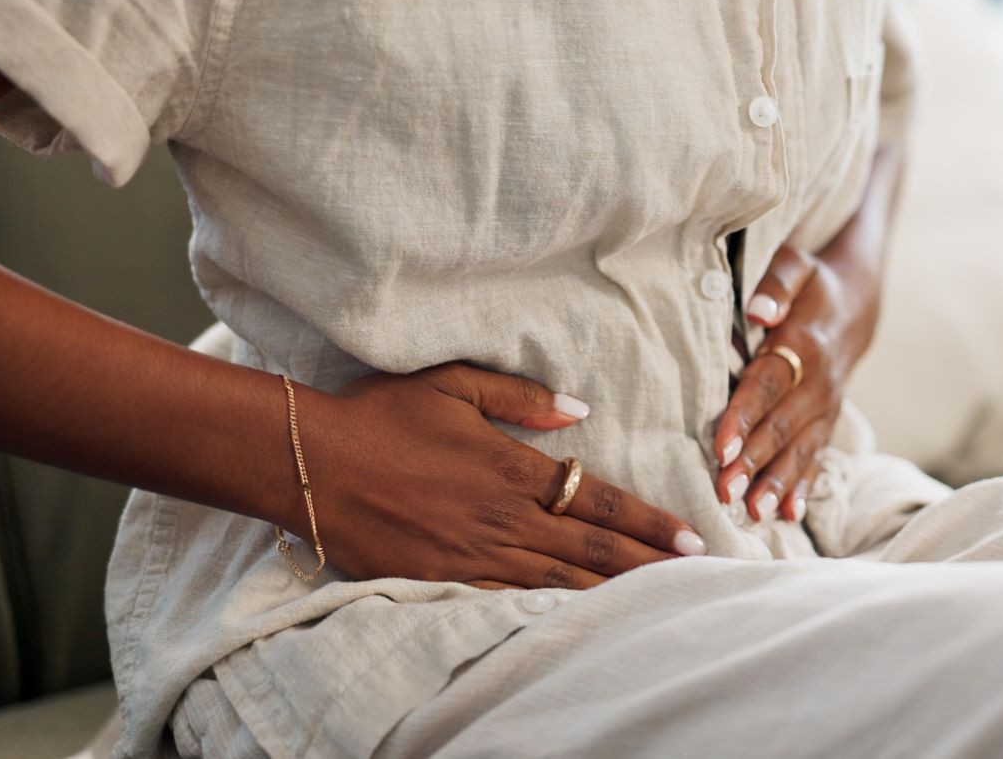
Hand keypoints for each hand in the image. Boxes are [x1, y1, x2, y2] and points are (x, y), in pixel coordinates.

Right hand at [291, 362, 705, 589]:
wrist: (307, 462)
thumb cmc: (379, 415)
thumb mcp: (452, 383)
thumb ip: (521, 396)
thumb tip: (579, 410)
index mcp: (511, 469)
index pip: (597, 501)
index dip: (647, 521)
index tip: (688, 536)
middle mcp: (501, 518)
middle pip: (591, 550)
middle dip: (648, 563)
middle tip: (695, 576)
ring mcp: (473, 555)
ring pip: (559, 580)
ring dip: (611, 593)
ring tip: (656, 601)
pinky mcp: (442, 579)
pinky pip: (509, 600)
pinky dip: (551, 610)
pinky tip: (580, 619)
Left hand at [712, 241, 882, 522]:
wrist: (857, 305)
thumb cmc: (811, 285)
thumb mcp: (796, 266)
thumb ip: (776, 284)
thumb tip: (757, 311)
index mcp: (804, 344)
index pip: (768, 384)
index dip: (744, 416)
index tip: (721, 446)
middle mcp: (819, 383)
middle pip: (781, 427)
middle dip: (753, 462)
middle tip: (724, 493)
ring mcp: (827, 407)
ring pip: (799, 449)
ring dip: (776, 483)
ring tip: (754, 513)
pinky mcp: (827, 423)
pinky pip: (816, 457)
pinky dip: (801, 486)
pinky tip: (787, 514)